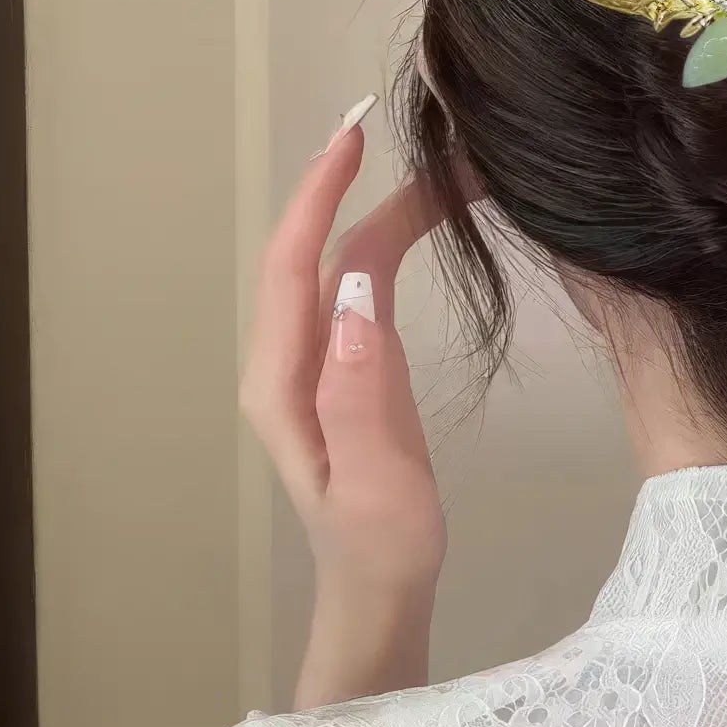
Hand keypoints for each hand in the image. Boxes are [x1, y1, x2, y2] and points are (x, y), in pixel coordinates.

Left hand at [239, 98, 445, 707]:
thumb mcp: (376, 480)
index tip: (356, 137)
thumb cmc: (381, 547)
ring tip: (443, 172)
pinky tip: (425, 221)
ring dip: (381, 209)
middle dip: (352, 185)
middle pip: (312, 251)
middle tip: (413, 135)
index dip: (319, 194)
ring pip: (339, 264)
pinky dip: (391, 244)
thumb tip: (355, 293)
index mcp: (283, 381)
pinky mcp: (346, 367)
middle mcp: (288, 358)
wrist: (380, 591)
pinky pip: (360, 287)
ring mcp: (316, 360)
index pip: (292, 265)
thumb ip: (362, 391)